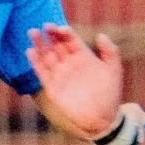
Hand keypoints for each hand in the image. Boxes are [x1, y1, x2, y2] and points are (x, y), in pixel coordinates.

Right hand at [24, 23, 125, 139]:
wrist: (103, 118)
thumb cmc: (110, 94)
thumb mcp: (114, 70)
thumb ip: (110, 51)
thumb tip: (101, 35)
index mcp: (83, 57)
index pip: (70, 40)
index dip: (64, 32)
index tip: (60, 28)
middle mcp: (70, 64)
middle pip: (56, 45)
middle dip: (49, 35)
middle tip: (44, 26)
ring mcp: (60, 75)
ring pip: (47, 56)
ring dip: (39, 45)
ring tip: (32, 33)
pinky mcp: (53, 88)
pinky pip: (42, 73)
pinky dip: (36, 63)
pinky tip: (30, 52)